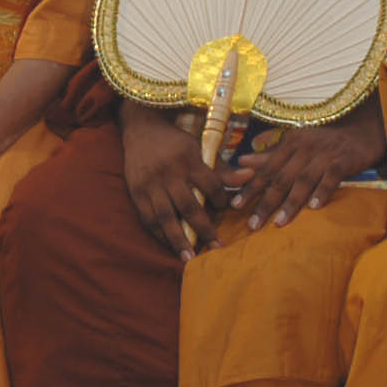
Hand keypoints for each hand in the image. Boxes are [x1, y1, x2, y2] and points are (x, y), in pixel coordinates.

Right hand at [118, 106, 221, 260]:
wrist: (141, 128)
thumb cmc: (176, 142)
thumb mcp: (200, 149)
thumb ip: (222, 169)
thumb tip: (250, 177)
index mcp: (189, 160)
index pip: (210, 185)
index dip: (221, 200)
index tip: (225, 209)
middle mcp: (170, 173)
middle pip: (189, 206)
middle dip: (204, 229)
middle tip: (217, 248)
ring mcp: (151, 184)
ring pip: (166, 217)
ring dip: (178, 239)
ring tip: (189, 258)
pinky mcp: (136, 192)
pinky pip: (148, 218)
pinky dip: (159, 234)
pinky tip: (170, 245)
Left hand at [224, 112, 384, 230]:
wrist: (363, 132)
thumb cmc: (326, 143)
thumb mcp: (297, 144)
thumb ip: (270, 155)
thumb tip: (242, 161)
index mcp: (290, 143)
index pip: (266, 168)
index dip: (250, 187)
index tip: (235, 206)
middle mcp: (304, 147)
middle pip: (281, 177)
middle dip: (265, 202)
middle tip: (252, 224)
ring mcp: (325, 153)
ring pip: (303, 180)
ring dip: (290, 203)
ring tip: (279, 223)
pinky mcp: (345, 160)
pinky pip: (331, 177)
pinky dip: (322, 191)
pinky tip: (314, 208)